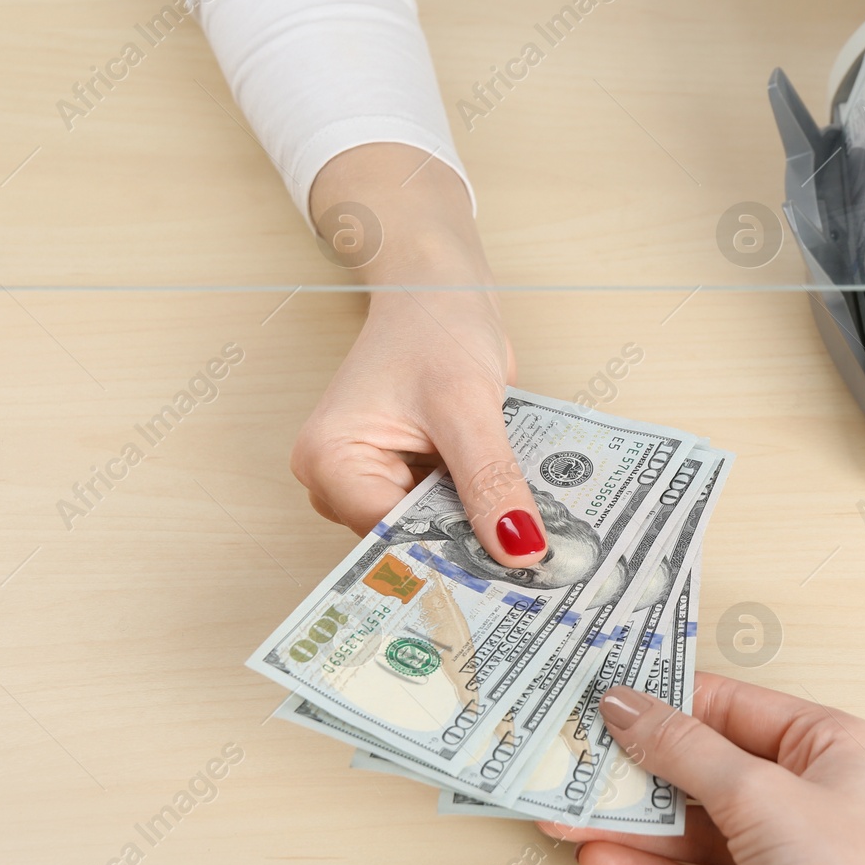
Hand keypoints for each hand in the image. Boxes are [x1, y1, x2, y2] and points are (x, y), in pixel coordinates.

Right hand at [290, 143, 548, 566]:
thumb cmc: (435, 324)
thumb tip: (519, 548)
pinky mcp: (403, 477)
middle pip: (408, 540)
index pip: (390, 536)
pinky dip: (478, 510)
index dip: (450, 555)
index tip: (509, 579)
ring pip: (431, 530)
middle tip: (535, 567)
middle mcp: (337, 479)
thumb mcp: (468, 405)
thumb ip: (490, 481)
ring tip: (532, 539)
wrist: (440, 285)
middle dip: (467, 547)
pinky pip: (444, 510)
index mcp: (329, 460)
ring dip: (477, 530)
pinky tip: (514, 513)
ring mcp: (369, 480)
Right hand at [541, 674, 864, 864]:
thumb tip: (630, 705)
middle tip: (574, 759)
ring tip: (569, 813)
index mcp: (833, 746)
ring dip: (633, 825)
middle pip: (707, 768)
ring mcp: (794, 857)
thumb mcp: (761, 800)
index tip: (604, 697)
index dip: (666, 699)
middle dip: (637, 769)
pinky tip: (605, 859)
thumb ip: (687, 750)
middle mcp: (816, 796)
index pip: (733, 705)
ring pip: (698, 829)